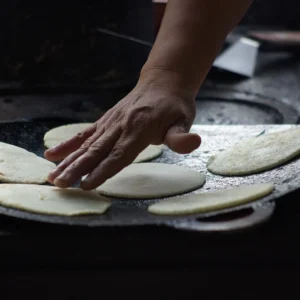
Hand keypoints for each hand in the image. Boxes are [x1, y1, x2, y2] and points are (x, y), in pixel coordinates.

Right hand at [45, 70, 200, 189]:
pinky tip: (53, 153)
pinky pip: (84, 133)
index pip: (119, 154)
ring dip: (68, 160)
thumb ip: (181, 136)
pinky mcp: (106, 120)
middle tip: (60, 184)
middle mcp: (121, 125)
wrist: (163, 82)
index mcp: (140, 129)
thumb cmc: (175, 106)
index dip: (103, 170)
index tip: (86, 185)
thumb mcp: (184, 120)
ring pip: (86, 144)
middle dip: (77, 168)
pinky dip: (68, 144)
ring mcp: (110, 122)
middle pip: (97, 151)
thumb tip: (193, 143)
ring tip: (51, 175)